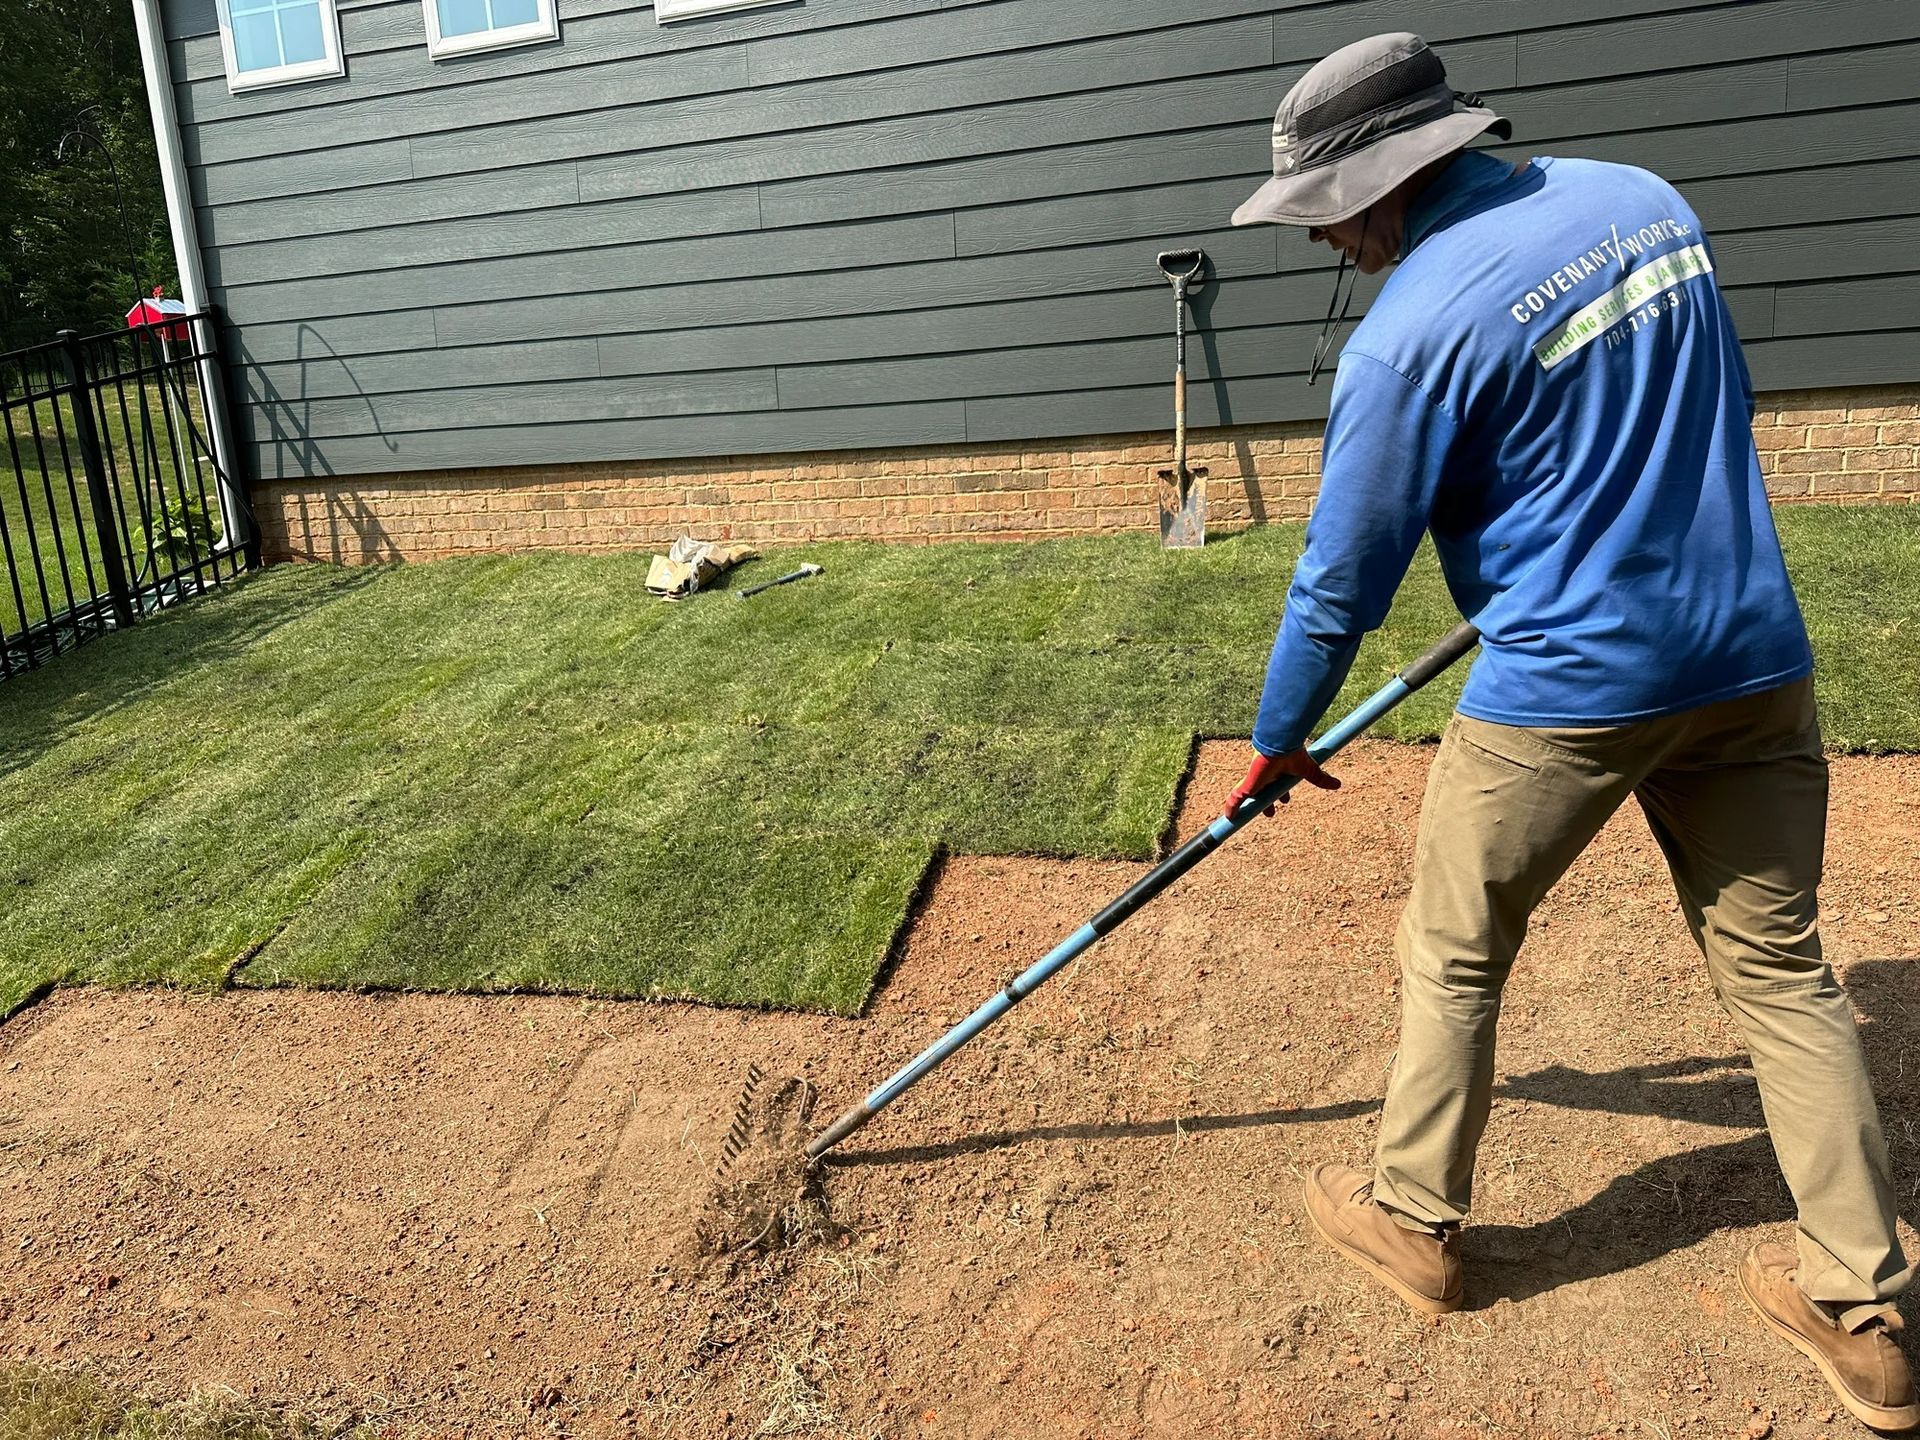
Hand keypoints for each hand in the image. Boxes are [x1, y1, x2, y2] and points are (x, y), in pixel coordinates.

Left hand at [1223, 746, 1340, 819]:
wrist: (1280, 745)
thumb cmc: (1293, 754)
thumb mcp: (1309, 770)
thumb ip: (1320, 779)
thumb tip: (1338, 784)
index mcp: (1278, 773)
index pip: (1278, 786)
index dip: (1281, 795)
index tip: (1285, 802)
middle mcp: (1265, 777)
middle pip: (1263, 793)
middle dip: (1266, 803)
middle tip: (1270, 813)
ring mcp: (1254, 781)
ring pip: (1247, 797)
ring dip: (1247, 808)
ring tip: (1245, 819)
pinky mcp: (1247, 785)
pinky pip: (1235, 799)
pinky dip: (1231, 808)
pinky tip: (1229, 817)